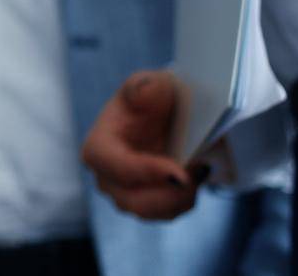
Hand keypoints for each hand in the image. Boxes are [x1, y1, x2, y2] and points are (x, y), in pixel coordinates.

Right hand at [81, 70, 208, 219]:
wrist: (165, 115)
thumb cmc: (151, 99)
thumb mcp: (147, 85)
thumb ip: (143, 87)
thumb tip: (144, 91)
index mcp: (98, 147)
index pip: (114, 166)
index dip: (145, 172)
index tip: (179, 173)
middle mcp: (107, 177)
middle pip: (132, 200)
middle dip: (169, 194)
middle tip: (197, 170)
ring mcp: (126, 195)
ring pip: (154, 211)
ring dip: (181, 196)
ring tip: (200, 166)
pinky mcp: (149, 204)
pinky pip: (169, 212)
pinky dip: (187, 197)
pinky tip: (197, 172)